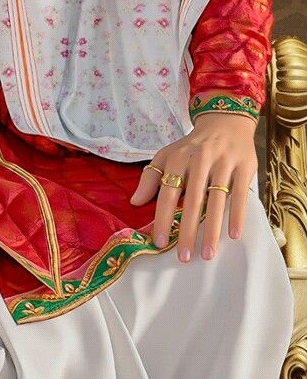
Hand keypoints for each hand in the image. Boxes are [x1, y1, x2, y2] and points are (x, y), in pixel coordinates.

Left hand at [129, 113, 257, 262]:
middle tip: (184, 257)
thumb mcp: (167, 156)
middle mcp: (200, 159)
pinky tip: (233, 236)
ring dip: (212, 229)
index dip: (163, 218)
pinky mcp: (244, 166)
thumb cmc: (192, 146)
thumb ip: (150, 178)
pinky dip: (237, 216)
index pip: (168, 192)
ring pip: (217, 200)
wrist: (225, 122)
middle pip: (193, 200)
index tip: (160, 242)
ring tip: (207, 254)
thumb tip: (134, 202)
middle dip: (188, 231)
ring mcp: (224, 162)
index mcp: (178, 158)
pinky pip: (240, 195)